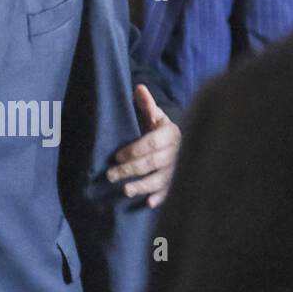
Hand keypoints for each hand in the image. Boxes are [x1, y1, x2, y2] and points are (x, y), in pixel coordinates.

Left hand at [106, 85, 179, 207]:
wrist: (182, 144)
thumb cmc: (161, 129)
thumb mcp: (155, 115)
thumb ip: (146, 104)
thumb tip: (138, 88)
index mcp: (170, 134)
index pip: (152, 143)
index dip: (134, 150)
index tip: (116, 156)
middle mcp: (177, 152)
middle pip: (153, 163)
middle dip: (131, 169)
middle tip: (111, 175)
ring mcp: (179, 169)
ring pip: (161, 179)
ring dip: (142, 186)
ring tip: (125, 190)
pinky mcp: (178, 182)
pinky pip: (170, 191)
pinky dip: (160, 198)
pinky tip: (148, 203)